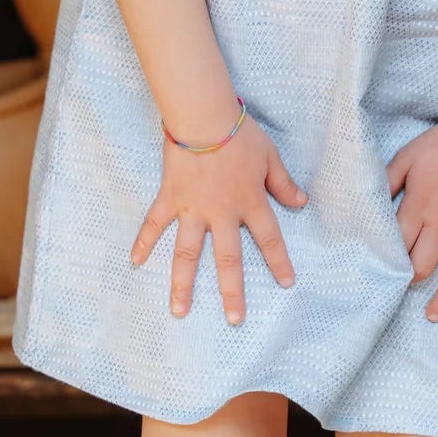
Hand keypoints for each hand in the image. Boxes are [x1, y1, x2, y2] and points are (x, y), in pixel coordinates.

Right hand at [130, 113, 307, 325]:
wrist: (203, 116)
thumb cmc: (239, 134)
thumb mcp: (270, 157)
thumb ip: (283, 183)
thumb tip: (302, 202)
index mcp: (249, 202)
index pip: (269, 238)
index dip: (279, 261)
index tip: (286, 283)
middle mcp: (221, 213)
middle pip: (228, 259)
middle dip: (232, 291)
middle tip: (234, 319)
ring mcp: (193, 209)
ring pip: (188, 253)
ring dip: (183, 283)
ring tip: (179, 311)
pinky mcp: (170, 198)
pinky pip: (155, 223)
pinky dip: (144, 241)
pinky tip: (135, 261)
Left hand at [385, 114, 437, 320]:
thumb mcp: (405, 158)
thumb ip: (386, 182)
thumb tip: (368, 202)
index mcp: (418, 207)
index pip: (399, 244)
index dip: (386, 262)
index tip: (376, 275)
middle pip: (423, 265)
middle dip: (409, 282)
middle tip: (399, 292)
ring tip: (433, 316)